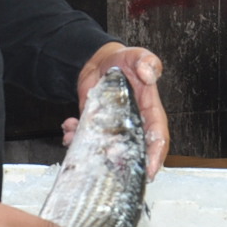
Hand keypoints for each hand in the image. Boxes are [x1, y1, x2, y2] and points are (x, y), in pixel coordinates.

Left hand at [66, 42, 169, 177]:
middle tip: (104, 164)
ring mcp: (114, 130)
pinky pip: (86, 140)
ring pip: (106, 150)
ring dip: (90, 151)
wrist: (102, 62)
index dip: (156, 156)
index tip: (149, 171)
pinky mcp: (96, 128)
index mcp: (150, 113)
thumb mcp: (138, 56)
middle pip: (134, 153)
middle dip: (120, 164)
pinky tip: (68, 127)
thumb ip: (148, 62)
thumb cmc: (126, 60)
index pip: (158, 138)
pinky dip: (74, 138)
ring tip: (75, 139)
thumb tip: (148, 74)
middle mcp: (134, 127)